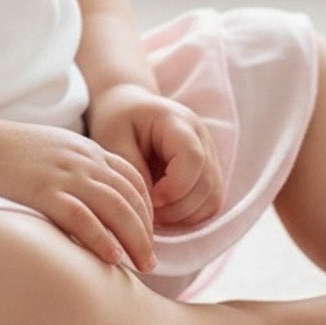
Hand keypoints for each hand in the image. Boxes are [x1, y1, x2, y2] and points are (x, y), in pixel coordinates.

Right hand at [0, 119, 155, 271]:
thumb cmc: (10, 153)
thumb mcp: (55, 151)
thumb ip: (78, 169)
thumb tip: (93, 201)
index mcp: (87, 151)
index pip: (133, 179)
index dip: (147, 209)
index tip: (147, 235)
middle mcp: (84, 161)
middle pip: (131, 197)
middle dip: (146, 231)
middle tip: (151, 261)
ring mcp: (65, 176)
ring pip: (115, 208)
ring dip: (134, 239)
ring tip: (143, 266)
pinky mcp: (44, 192)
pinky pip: (83, 217)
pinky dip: (102, 238)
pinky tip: (112, 258)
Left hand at [86, 84, 222, 230]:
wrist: (129, 108)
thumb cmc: (118, 120)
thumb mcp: (113, 139)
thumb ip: (132, 169)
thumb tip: (151, 202)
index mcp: (177, 122)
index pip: (193, 158)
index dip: (174, 187)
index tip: (149, 198)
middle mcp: (202, 138)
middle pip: (206, 184)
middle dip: (176, 208)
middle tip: (147, 211)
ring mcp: (210, 156)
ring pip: (212, 199)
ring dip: (183, 216)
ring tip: (154, 213)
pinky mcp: (209, 173)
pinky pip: (209, 204)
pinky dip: (189, 217)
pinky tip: (164, 212)